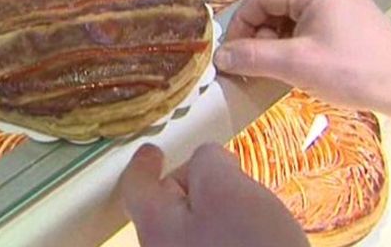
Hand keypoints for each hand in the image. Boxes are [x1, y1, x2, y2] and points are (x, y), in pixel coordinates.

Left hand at [119, 143, 308, 246]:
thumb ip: (207, 161)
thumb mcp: (225, 188)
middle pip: (165, 205)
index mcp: (155, 224)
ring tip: (245, 206)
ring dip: (211, 208)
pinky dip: (224, 231)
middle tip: (219, 171)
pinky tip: (254, 234)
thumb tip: (208, 160)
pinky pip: (208, 244)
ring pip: (189, 227)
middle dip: (188, 183)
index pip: (137, 185)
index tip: (152, 152)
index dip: (144, 163)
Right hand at [214, 0, 390, 128]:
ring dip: (273, 41)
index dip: (240, 25)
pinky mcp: (345, 16)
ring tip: (275, 67)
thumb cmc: (351, 72)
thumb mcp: (295, 64)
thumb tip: (218, 57)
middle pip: (274, 4)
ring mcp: (338, 0)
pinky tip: (292, 63)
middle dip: (258, 35)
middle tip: (254, 64)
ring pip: (288, 16)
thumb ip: (252, 57)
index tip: (232, 54)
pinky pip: (305, 23)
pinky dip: (291, 42)